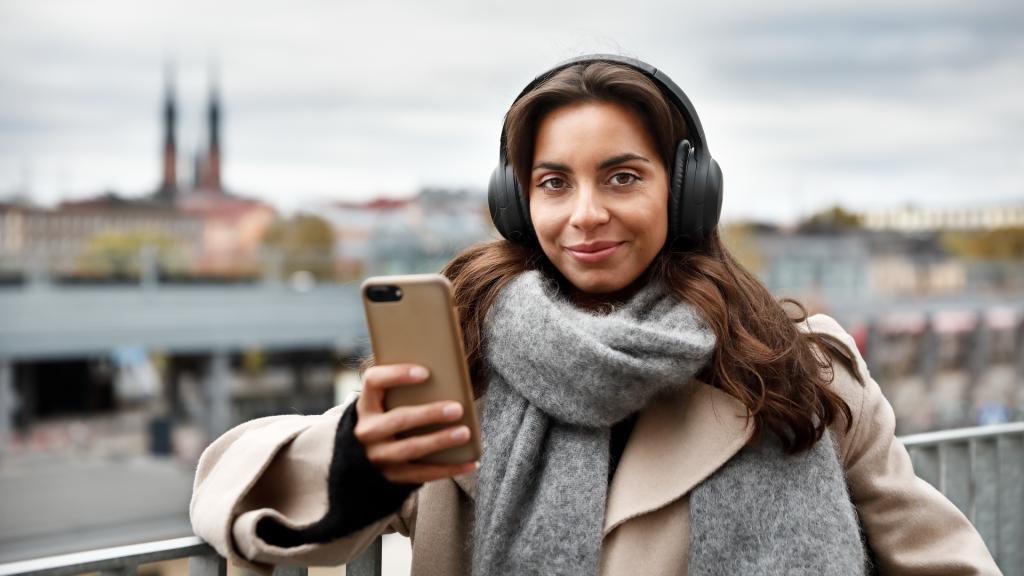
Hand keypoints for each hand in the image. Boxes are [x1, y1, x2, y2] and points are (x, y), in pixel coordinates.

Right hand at [354, 363, 477, 483]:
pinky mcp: (391, 476)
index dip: (397, 374)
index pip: (374, 381)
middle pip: (399, 419)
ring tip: (465, 433)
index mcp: (366, 404)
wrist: (366, 458)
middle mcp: (367, 430)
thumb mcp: (386, 404)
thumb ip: (406, 392)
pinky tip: (471, 463)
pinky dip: (449, 468)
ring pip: (411, 448)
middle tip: (457, 409)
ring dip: (441, 441)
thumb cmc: (389, 418)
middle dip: (430, 414)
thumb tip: (450, 379)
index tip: (425, 372)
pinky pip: (423, 473)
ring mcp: (378, 456)